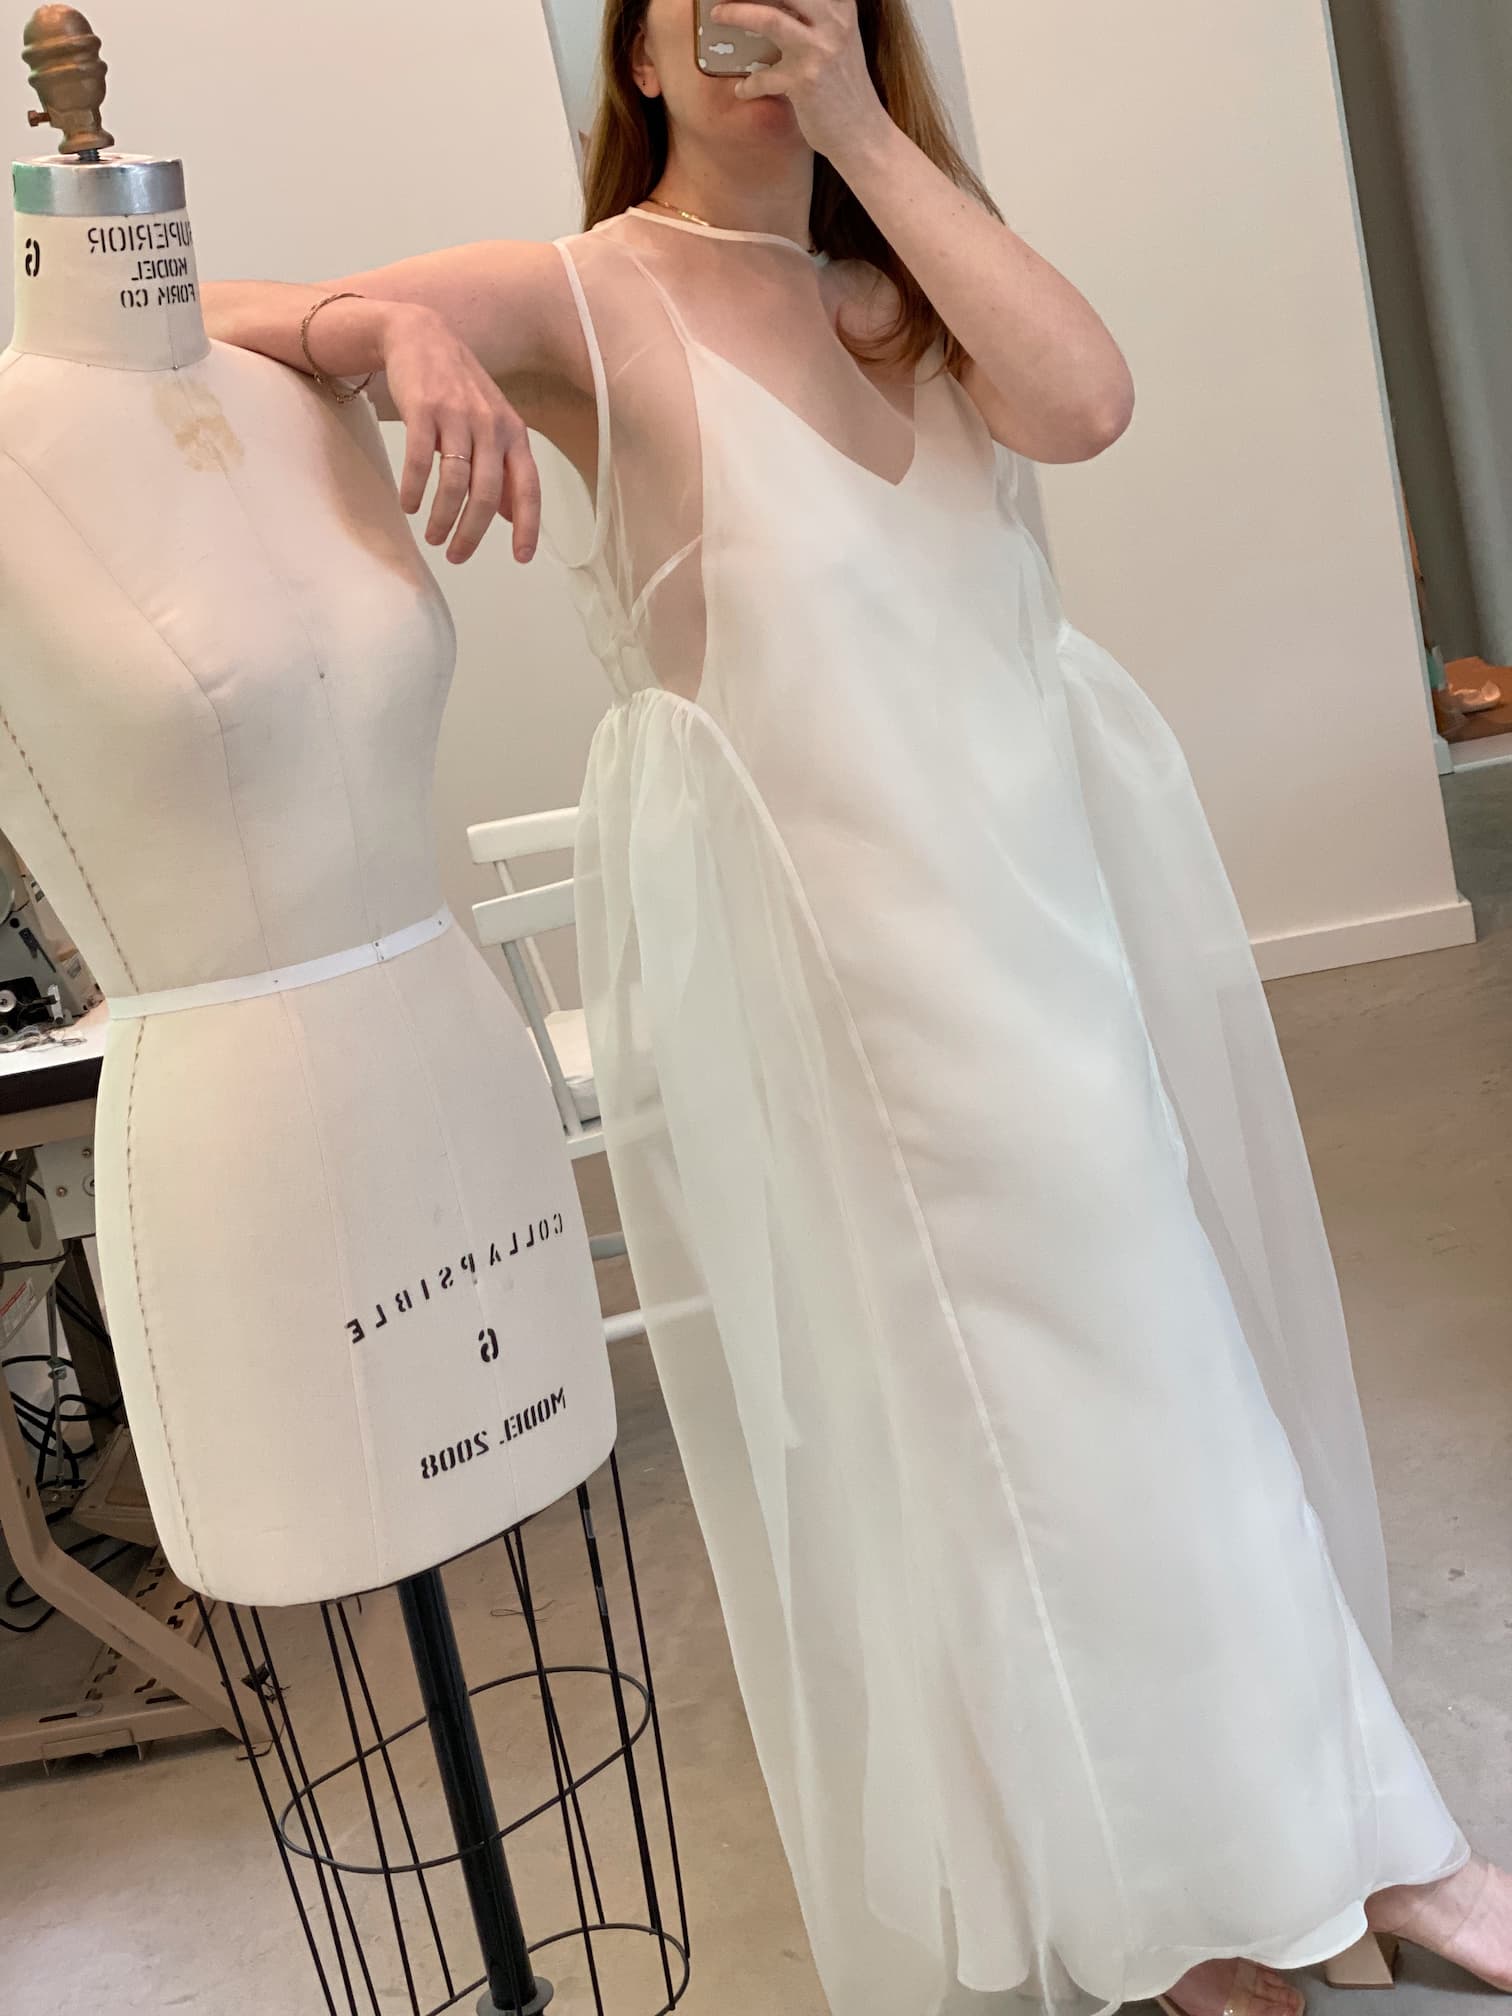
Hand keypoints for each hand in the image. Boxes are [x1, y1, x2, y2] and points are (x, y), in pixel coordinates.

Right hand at [378, 302, 540, 564]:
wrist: (420, 335)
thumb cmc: (458, 387)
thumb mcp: (491, 423)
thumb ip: (504, 467)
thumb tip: (510, 515)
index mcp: (513, 433)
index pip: (528, 487)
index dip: (527, 526)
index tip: (522, 558)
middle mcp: (491, 425)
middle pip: (487, 494)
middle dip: (471, 532)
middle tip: (456, 555)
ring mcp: (457, 416)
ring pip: (455, 482)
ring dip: (442, 517)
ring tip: (432, 537)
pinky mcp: (424, 409)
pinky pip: (420, 460)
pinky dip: (415, 489)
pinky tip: (409, 505)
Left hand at [712, 0, 889, 162]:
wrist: (862, 132)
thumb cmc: (844, 85)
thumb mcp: (837, 38)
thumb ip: (815, 17)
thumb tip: (773, 6)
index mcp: (841, 6)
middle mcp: (834, 22)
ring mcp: (820, 51)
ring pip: (769, 19)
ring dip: (736, 14)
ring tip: (718, 14)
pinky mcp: (805, 83)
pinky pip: (764, 77)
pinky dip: (749, 84)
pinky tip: (742, 89)